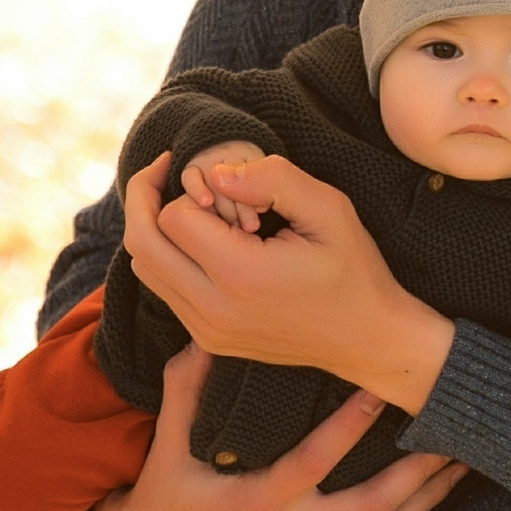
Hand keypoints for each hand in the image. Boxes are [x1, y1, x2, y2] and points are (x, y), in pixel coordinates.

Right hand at [97, 341, 470, 510]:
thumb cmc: (164, 493)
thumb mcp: (168, 444)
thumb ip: (185, 389)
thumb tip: (199, 335)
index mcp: (257, 502)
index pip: (316, 459)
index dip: (352, 424)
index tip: (382, 387)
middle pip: (373, 506)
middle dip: (421, 474)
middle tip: (457, 439)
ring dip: (426, 500)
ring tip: (462, 465)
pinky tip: (427, 496)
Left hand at [121, 151, 454, 411]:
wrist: (368, 339)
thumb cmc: (355, 270)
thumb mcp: (330, 209)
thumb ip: (274, 179)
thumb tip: (219, 172)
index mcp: (241, 275)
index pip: (173, 217)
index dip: (190, 187)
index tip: (219, 179)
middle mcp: (213, 309)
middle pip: (142, 244)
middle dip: (147, 200)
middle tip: (165, 171)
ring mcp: (206, 330)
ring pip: (145, 268)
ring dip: (159, 231)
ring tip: (195, 207)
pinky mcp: (207, 340)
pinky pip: (164, 290)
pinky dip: (170, 258)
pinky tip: (205, 240)